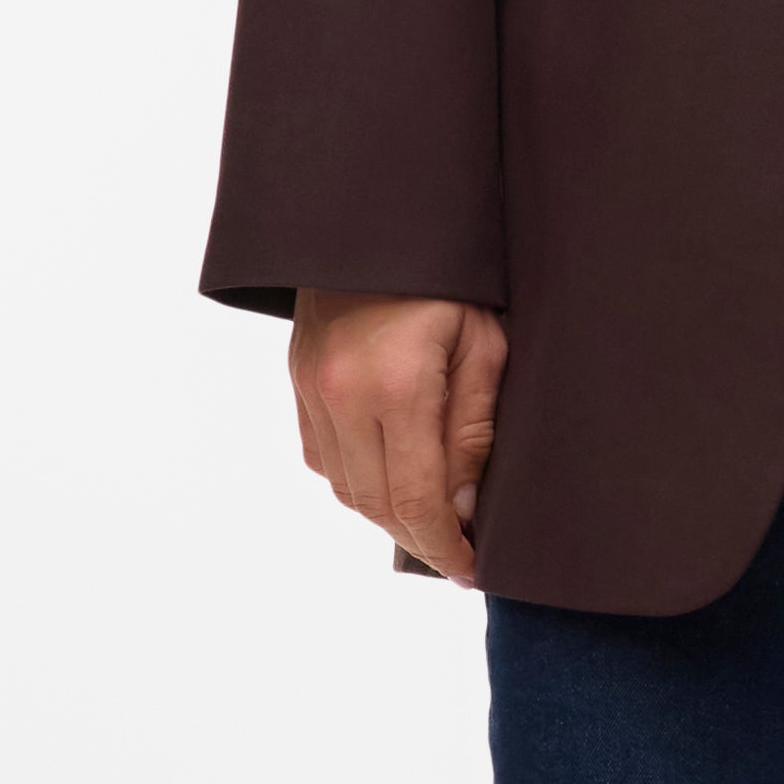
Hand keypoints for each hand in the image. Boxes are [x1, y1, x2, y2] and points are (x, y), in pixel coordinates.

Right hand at [284, 290, 508, 587]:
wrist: (377, 213)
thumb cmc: (450, 272)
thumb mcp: (485, 345)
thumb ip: (473, 432)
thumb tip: (463, 507)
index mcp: (395, 388)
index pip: (415, 501)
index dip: (445, 547)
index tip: (471, 569)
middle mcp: (341, 395)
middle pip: (374, 505)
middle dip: (418, 537)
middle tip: (458, 552)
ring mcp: (311, 388)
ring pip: (342, 487)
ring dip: (385, 512)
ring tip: (429, 515)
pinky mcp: (299, 378)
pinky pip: (321, 454)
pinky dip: (354, 478)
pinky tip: (389, 474)